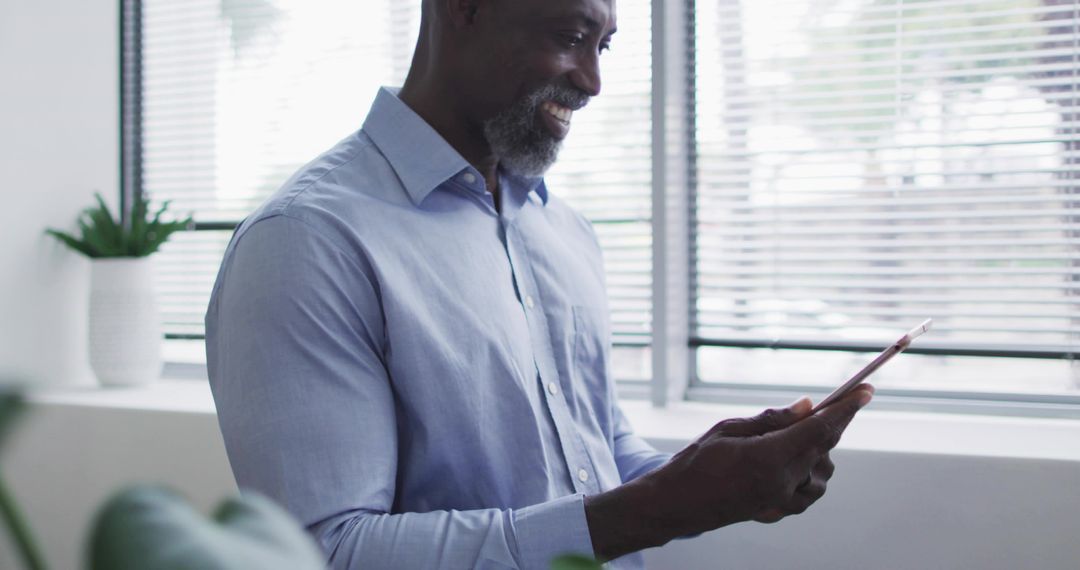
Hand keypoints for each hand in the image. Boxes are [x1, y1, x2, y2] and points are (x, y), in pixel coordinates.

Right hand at [583, 385, 872, 560]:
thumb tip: (808, 406)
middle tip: (831, 404)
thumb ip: (772, 419)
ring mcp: (780, 502)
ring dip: (820, 451)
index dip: (845, 409)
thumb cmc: (696, 461)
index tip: (866, 392)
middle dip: (832, 424)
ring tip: (795, 436)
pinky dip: (811, 474)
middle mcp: (781, 483)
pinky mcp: (777, 511)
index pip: (819, 430)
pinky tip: (794, 462)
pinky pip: (810, 492)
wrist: (677, 503)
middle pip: (824, 448)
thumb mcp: (729, 428)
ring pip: (823, 472)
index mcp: (767, 459)